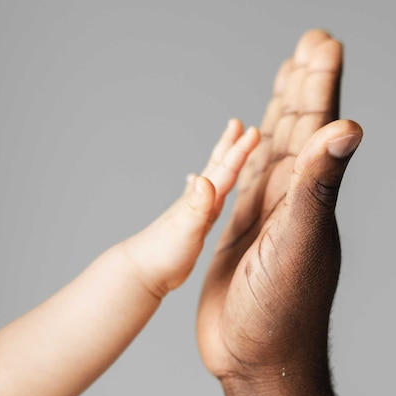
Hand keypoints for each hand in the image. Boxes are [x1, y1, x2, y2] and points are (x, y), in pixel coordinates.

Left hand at [123, 120, 258, 298]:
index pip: (225, 170)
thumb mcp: (186, 230)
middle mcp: (198, 201)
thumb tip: (202, 178)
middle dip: (230, 146)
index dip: (240, 151)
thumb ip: (196, 206)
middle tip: (238, 124)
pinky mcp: (191, 225)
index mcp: (201, 200)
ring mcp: (194, 212)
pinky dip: (202, 188)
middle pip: (217, 167)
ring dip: (222, 162)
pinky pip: (202, 199)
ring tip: (227, 147)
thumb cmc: (164, 253)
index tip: (254, 131)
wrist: (141, 271)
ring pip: (213, 179)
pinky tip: (197, 183)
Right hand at [197, 30, 361, 380]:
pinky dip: (251, 152)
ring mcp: (268, 215)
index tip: (324, 41)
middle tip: (311, 43)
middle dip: (305, 84)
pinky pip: (249, 179)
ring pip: (276, 149)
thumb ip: (317, 184)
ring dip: (282, 111)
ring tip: (287, 76)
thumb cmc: (282, 313)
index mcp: (308, 195)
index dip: (320, 82)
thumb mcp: (298, 243)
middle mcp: (293, 198)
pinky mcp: (242, 232)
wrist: (259, 362)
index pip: (317, 125)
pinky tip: (253, 142)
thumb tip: (350, 125)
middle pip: (299, 128)